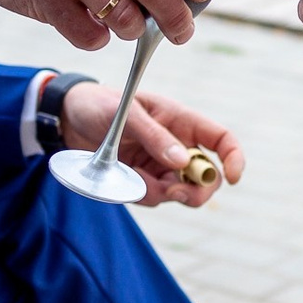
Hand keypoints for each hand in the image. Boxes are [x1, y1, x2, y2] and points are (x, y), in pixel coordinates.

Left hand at [57, 85, 246, 207]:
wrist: (67, 119)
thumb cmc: (101, 105)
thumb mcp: (127, 114)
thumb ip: (155, 136)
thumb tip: (183, 162)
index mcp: (182, 121)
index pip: (221, 140)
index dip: (234, 159)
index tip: (233, 178)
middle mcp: (177, 145)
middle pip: (207, 177)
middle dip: (197, 190)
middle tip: (174, 192)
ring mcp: (161, 165)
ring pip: (181, 192)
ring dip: (162, 193)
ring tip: (132, 177)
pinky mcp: (143, 180)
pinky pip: (154, 197)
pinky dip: (142, 194)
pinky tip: (124, 178)